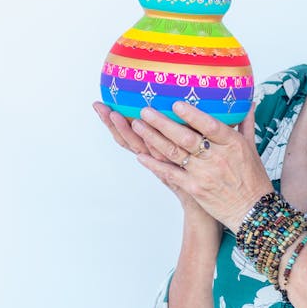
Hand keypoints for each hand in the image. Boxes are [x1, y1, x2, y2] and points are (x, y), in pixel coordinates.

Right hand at [92, 101, 215, 230]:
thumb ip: (179, 130)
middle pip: (128, 139)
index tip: (99, 105)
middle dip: (112, 123)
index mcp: (153, 152)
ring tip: (115, 114)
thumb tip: (175, 102)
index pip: (129, 135)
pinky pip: (161, 161)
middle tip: (100, 107)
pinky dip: (151, 149)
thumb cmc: (199, 175)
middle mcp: (154, 159)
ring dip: (127, 131)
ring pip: (141, 147)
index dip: (113, 121)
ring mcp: (163, 167)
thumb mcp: (185, 149)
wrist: (206, 205)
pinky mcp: (177, 175)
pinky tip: (142, 135)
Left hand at [132, 102, 273, 231]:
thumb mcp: (252, 149)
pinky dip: (154, 165)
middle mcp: (217, 157)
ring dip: (153, 138)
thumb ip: (245, 124)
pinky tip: (141, 156)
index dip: (192, 115)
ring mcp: (204, 174)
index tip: (176, 104)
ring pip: (174, 153)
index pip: (210, 125)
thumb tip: (247, 103)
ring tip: (138, 126)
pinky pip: (171, 174)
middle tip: (146, 111)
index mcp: (233, 144)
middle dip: (163, 123)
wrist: (253, 211)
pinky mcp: (195, 189)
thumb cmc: (253, 179)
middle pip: (186, 138)